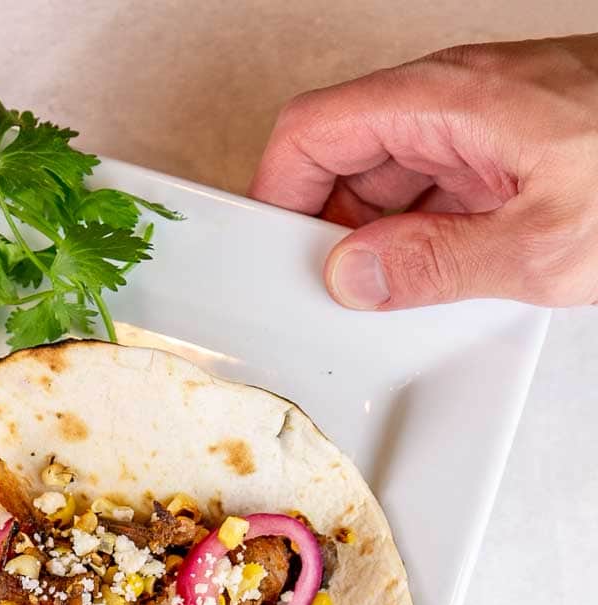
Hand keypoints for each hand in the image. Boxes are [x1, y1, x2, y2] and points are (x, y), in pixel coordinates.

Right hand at [250, 35, 597, 309]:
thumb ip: (435, 264)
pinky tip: (447, 279)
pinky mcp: (512, 147)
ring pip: (393, 178)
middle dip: (329, 230)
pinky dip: (427, 236)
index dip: (277, 194)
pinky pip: (440, 188)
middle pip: (347, 158)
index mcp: (445, 101)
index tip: (270, 258)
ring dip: (383, 240)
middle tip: (333, 299)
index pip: (313, 130)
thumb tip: (355, 276)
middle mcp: (457, 100)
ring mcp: (485, 122)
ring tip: (399, 297)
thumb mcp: (539, 246)